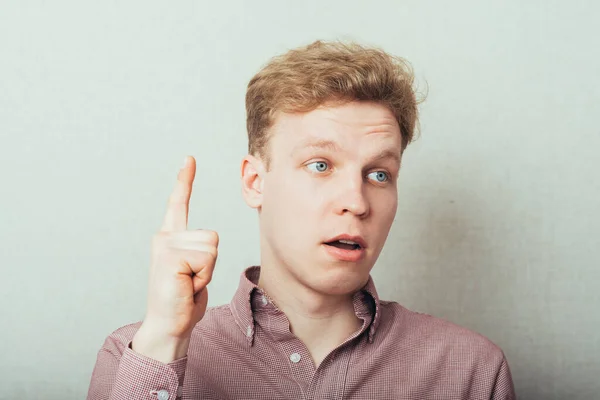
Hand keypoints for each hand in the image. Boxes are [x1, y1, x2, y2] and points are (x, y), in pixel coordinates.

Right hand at [132, 156, 218, 361]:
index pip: (178, 204)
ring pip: (211, 247)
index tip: (189, 159)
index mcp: (169, 238)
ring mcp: (165, 246)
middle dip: (211, 264)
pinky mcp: (169, 256)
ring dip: (207, 271)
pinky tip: (186, 286)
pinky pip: (207, 259)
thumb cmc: (183, 299)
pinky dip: (203, 277)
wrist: (169, 326)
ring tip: (188, 283)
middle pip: (212, 236)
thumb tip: (210, 241)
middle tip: (192, 280)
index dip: (185, 180)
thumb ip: (198, 251)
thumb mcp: (194, 270)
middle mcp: (164, 238)